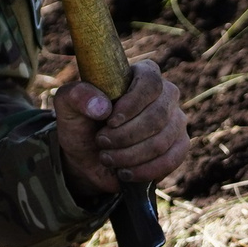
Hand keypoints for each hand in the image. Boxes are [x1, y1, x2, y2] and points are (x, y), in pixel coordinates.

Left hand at [55, 60, 187, 195]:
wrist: (89, 158)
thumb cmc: (82, 124)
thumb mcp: (68, 106)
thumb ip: (76, 96)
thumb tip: (102, 106)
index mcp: (143, 74)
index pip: (150, 82)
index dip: (132, 103)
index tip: (110, 121)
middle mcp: (166, 94)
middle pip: (158, 114)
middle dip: (126, 135)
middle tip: (102, 142)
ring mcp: (176, 121)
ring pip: (162, 140)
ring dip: (130, 155)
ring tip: (107, 158)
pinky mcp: (179, 146)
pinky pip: (171, 159)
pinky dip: (144, 170)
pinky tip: (124, 172)